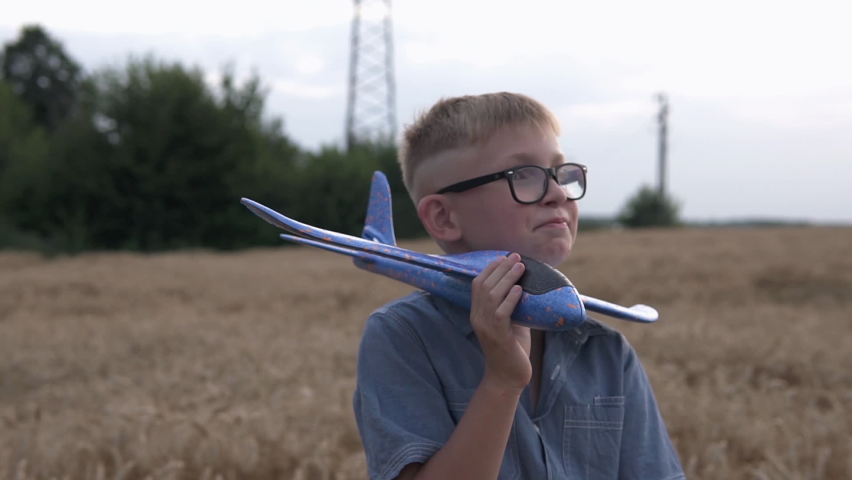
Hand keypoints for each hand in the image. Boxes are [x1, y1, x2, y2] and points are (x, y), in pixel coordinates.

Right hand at [470, 253, 530, 392]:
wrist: (508, 378)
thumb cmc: (513, 349)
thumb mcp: (512, 323)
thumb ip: (514, 306)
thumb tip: (527, 287)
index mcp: (478, 313)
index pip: (478, 284)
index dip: (490, 269)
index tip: (504, 257)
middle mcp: (477, 318)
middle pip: (484, 286)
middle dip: (501, 268)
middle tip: (516, 257)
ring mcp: (485, 327)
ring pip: (492, 296)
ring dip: (507, 278)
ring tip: (520, 266)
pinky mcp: (497, 336)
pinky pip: (501, 313)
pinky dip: (510, 299)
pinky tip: (519, 289)